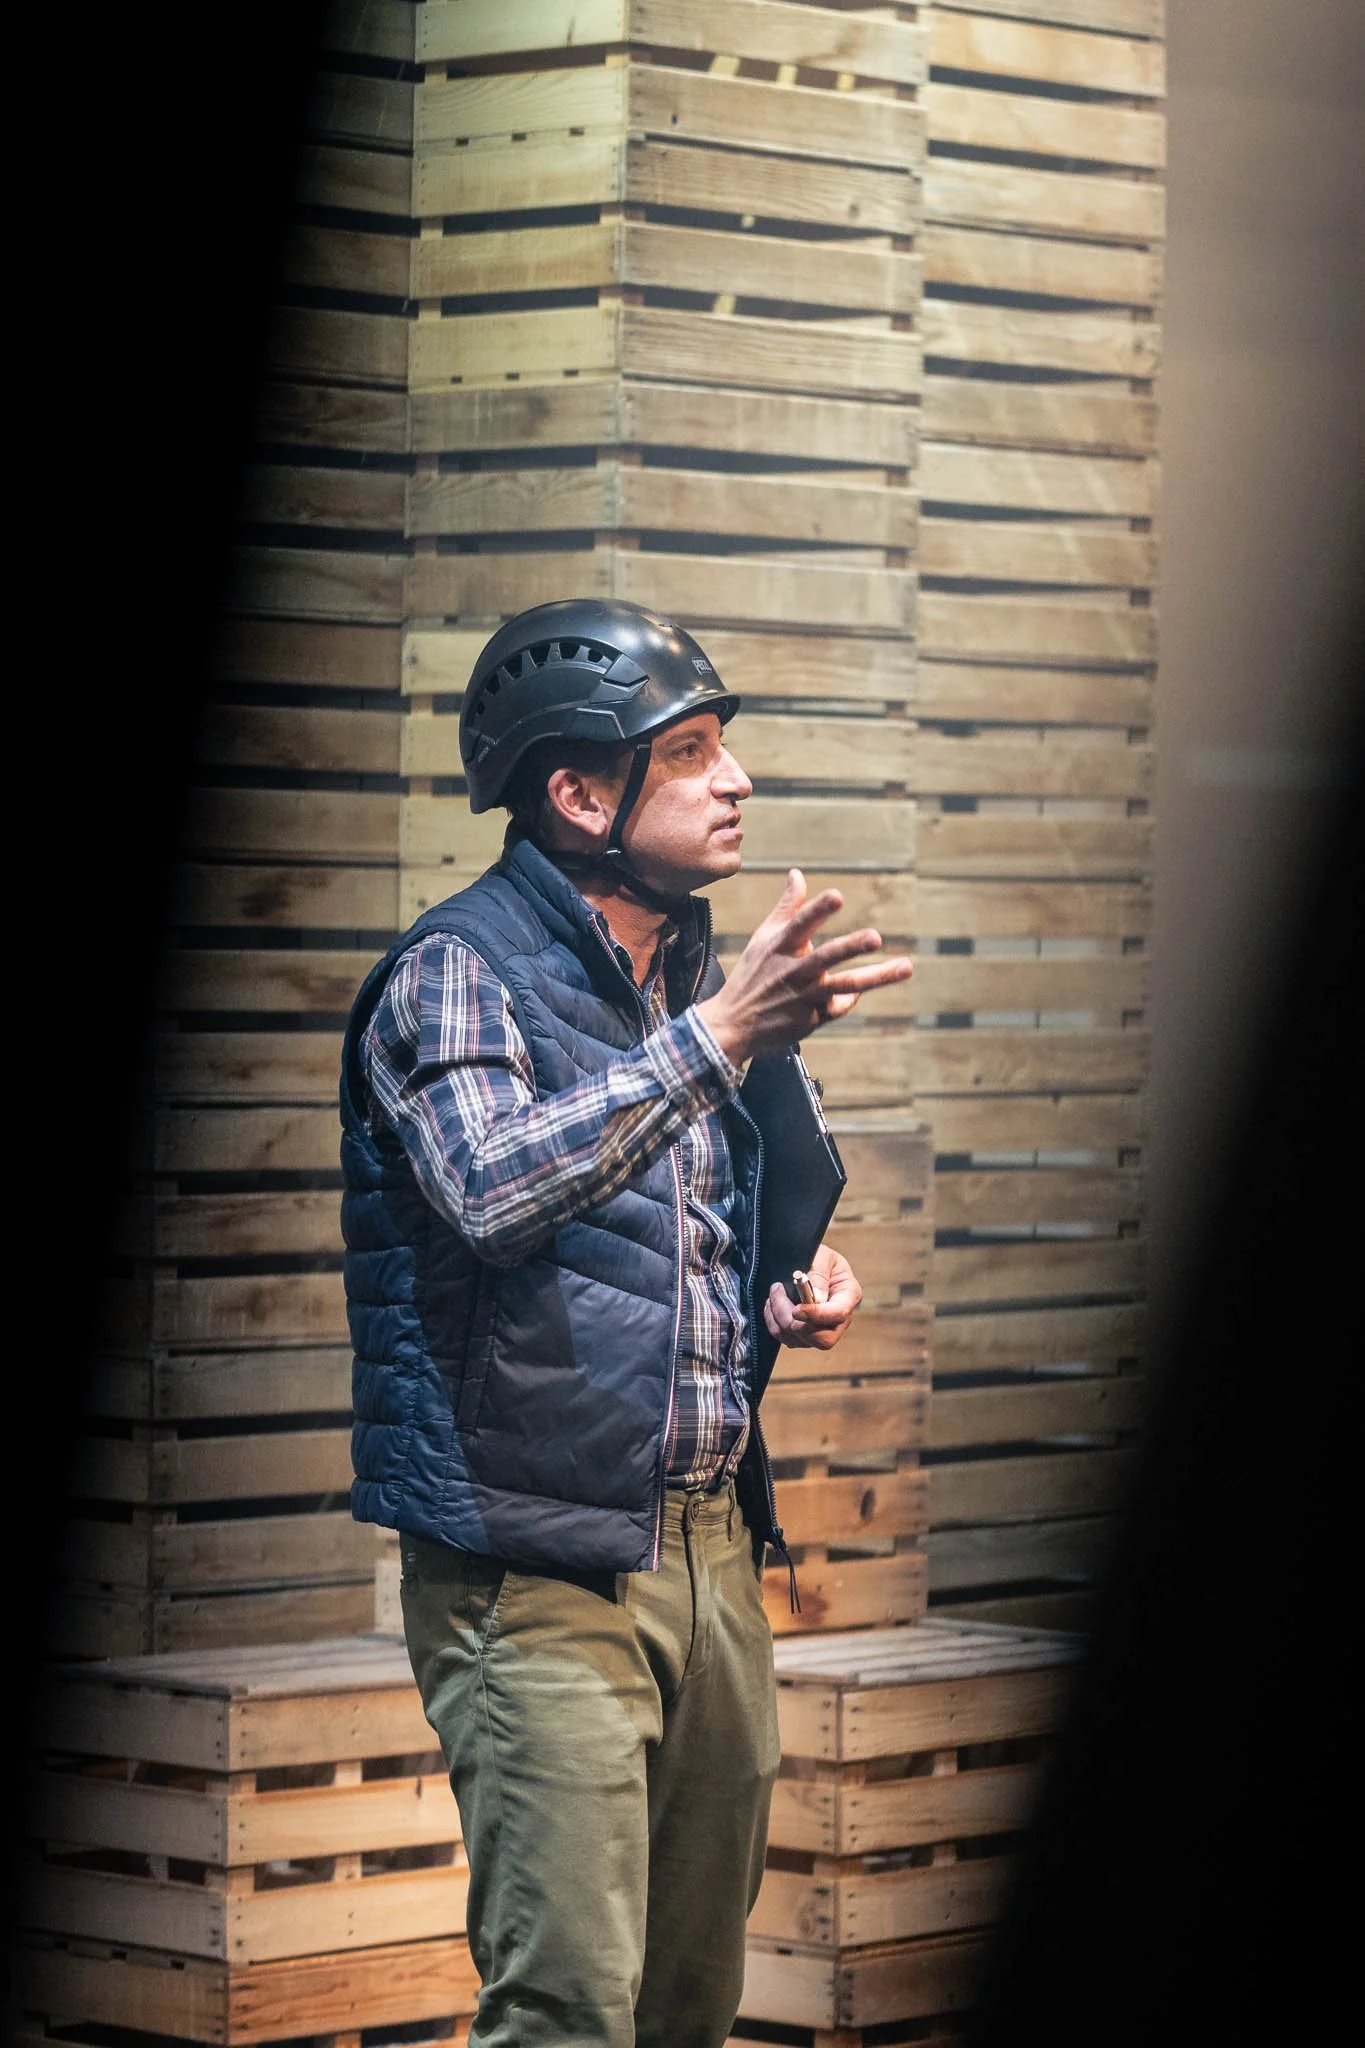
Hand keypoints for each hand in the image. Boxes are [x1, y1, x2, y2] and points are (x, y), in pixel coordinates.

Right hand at [697, 868, 912, 1064]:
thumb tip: (797, 873)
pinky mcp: (814, 1018)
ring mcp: (806, 996)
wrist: (735, 1023)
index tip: (837, 896)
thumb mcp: (764, 937)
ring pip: (846, 986)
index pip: (800, 923)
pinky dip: (852, 997)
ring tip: (906, 967)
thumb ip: (787, 907)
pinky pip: (841, 1005)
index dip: (818, 909)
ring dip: (877, 976)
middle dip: (852, 946)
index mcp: (780, 946)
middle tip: (876, 937)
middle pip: (827, 956)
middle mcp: (795, 971)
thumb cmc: (754, 974)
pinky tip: (861, 990)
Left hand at [763, 1241, 861, 1351]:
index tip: (796, 1309)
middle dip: (795, 1324)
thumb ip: (819, 1274)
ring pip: (800, 1340)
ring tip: (775, 1292)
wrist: (805, 1259)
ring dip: (778, 1318)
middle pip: (824, 1340)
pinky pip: (787, 1339)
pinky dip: (774, 1323)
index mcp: (848, 1295)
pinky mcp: (805, 1335)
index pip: (839, 1314)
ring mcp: (822, 1329)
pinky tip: (773, 1304)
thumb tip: (817, 1298)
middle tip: (779, 1297)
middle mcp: (839, 1318)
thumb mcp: (820, 1255)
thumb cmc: (816, 1255)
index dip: (817, 1315)